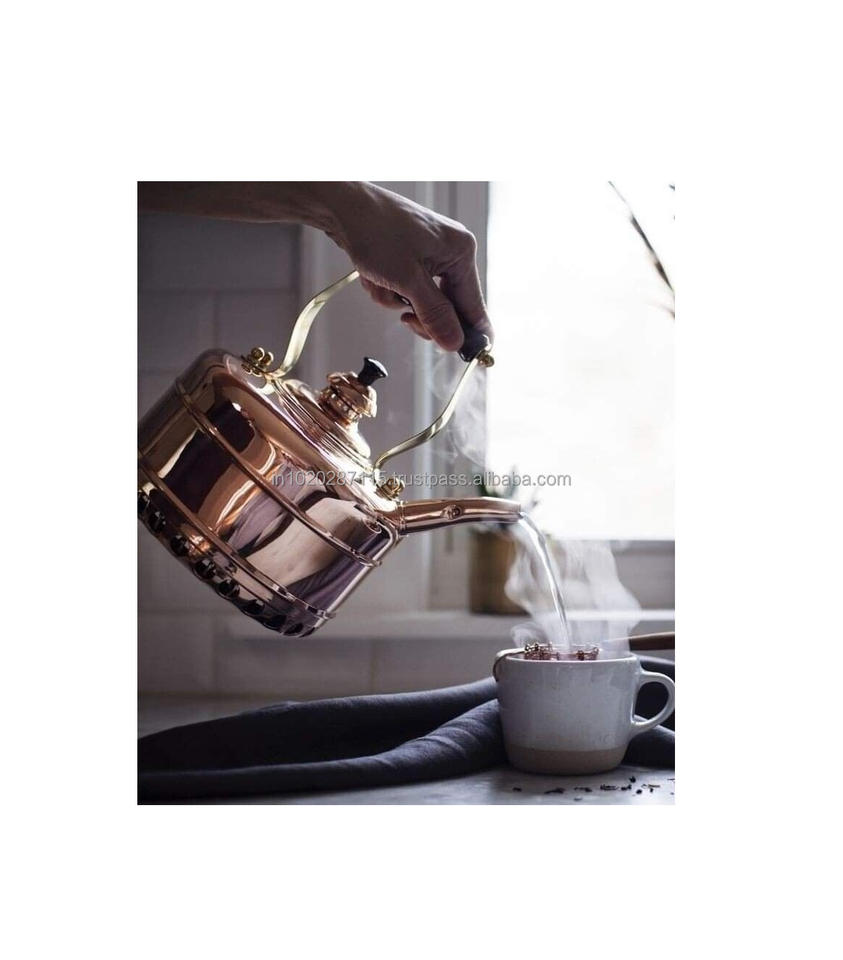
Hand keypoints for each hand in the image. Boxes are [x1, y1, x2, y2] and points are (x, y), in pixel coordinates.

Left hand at [320, 183, 492, 351]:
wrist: (341, 206)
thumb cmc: (375, 232)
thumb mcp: (407, 281)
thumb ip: (434, 315)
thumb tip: (455, 344)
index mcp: (461, 252)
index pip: (474, 306)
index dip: (470, 334)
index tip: (470, 359)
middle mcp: (451, 252)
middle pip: (447, 308)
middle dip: (418, 312)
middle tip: (405, 317)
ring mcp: (430, 255)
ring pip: (421, 302)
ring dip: (396, 299)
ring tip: (379, 280)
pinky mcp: (410, 257)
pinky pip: (405, 289)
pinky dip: (387, 289)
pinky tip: (373, 274)